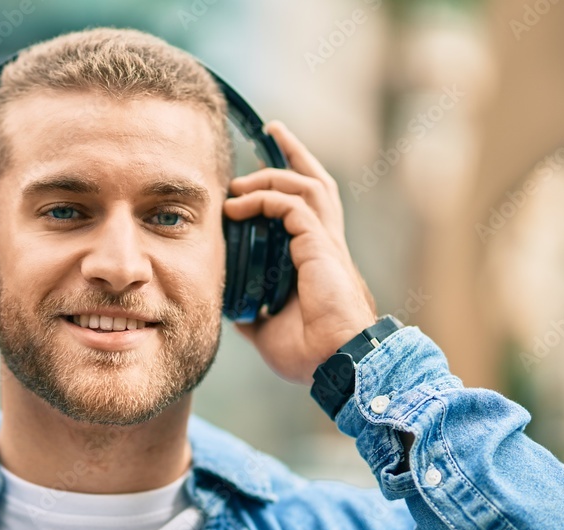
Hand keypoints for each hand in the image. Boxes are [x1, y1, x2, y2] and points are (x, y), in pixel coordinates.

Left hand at [223, 120, 376, 385]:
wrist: (335, 364)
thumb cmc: (311, 352)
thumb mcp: (266, 327)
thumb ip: (250, 309)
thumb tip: (228, 303)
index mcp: (319, 260)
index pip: (308, 208)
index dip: (289, 183)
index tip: (263, 169)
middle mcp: (327, 245)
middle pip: (317, 182)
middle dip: (295, 152)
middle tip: (272, 129)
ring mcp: (327, 244)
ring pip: (307, 186)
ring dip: (270, 175)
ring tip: (237, 181)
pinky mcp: (321, 248)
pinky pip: (292, 207)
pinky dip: (264, 200)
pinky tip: (238, 207)